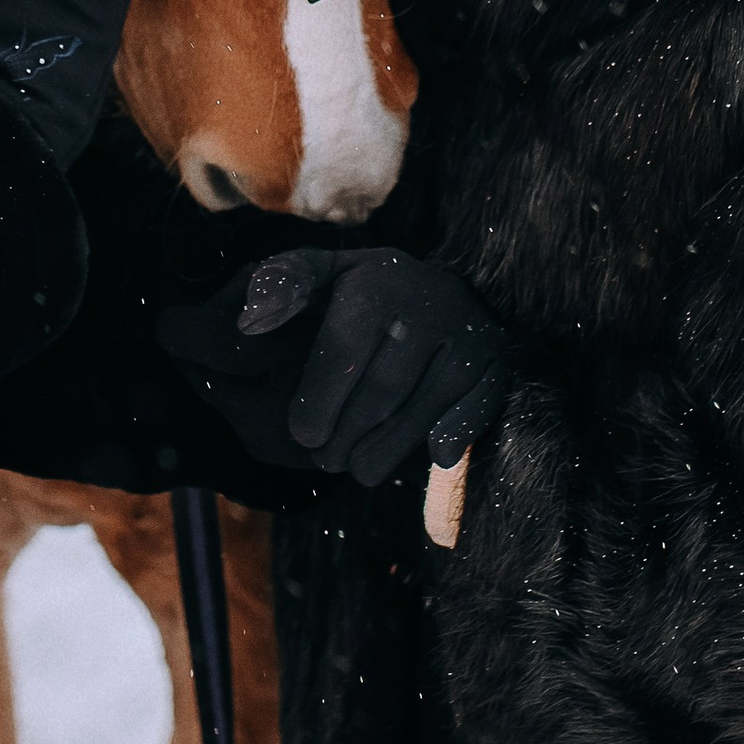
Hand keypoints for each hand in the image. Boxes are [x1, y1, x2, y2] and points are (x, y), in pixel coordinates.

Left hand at [156, 246, 510, 486]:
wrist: (431, 287)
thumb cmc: (355, 290)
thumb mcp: (313, 275)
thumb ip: (276, 289)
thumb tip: (249, 323)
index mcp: (377, 281)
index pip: (342, 353)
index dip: (318, 403)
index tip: (301, 437)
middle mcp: (429, 301)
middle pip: (383, 389)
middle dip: (349, 434)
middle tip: (327, 460)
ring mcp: (468, 332)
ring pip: (426, 406)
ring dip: (390, 447)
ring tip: (358, 468)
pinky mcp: (494, 361)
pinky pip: (477, 406)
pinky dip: (455, 434)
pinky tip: (433, 455)